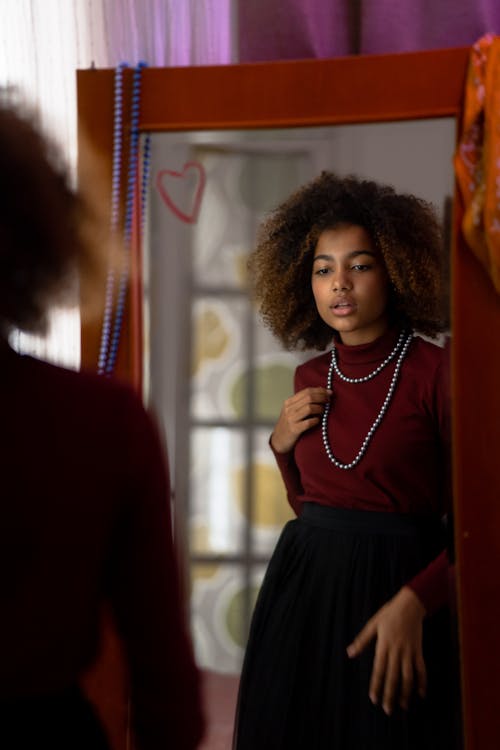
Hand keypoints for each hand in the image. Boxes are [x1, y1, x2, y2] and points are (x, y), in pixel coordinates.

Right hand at [270, 387, 331, 453]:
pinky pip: (309, 422)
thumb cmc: (290, 425)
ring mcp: (291, 419)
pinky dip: (316, 420)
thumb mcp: (292, 411)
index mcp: (289, 402)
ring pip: (309, 408)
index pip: (307, 391)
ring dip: (320, 408)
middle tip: (329, 401)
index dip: (320, 390)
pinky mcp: (294, 429)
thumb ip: (303, 403)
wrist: (279, 441)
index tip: (329, 392)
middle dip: (322, 398)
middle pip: (309, 398)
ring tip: (324, 412)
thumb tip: (321, 392)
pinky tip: (318, 421)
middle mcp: (289, 409)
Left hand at [346, 586, 426, 714]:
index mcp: (384, 645)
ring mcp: (409, 652)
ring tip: (402, 707)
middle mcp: (397, 651)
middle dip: (390, 694)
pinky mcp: (418, 651)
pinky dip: (422, 682)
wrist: (410, 604)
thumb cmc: (389, 614)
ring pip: (408, 676)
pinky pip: (421, 669)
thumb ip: (362, 640)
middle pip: (393, 677)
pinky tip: (421, 694)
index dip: (376, 685)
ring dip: (405, 692)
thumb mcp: (373, 624)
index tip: (374, 699)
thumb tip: (350, 653)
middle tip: (387, 710)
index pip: (379, 670)